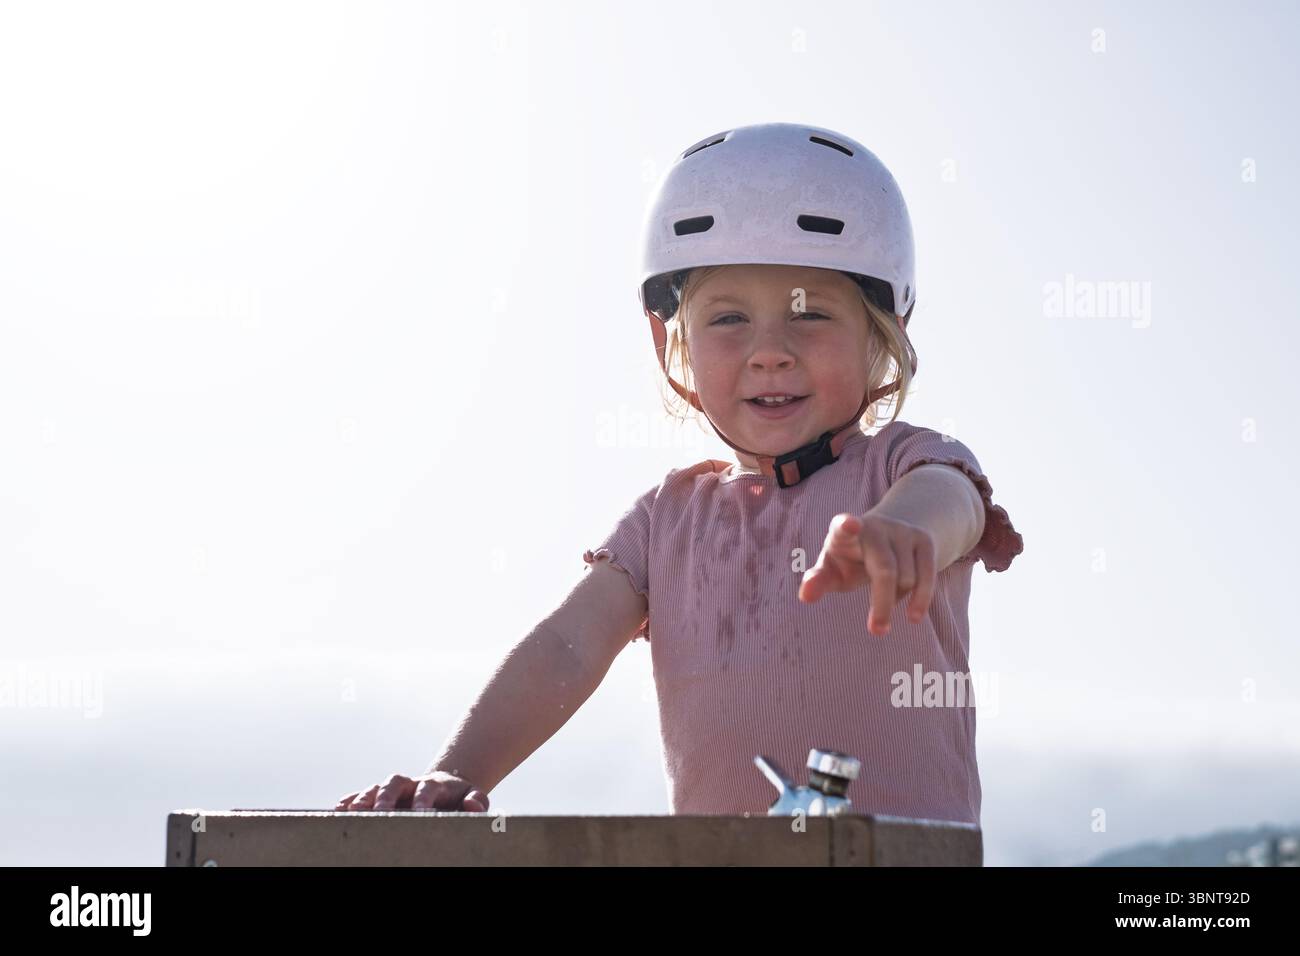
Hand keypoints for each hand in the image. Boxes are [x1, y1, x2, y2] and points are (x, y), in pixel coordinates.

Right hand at [334, 771, 489, 811]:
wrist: (447, 788)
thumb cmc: (461, 798)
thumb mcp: (475, 797)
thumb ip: (477, 801)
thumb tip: (471, 805)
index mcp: (434, 784)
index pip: (427, 789)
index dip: (423, 800)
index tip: (420, 814)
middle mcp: (411, 783)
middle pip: (394, 782)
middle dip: (385, 797)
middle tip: (378, 815)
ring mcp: (394, 788)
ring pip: (375, 787)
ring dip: (363, 798)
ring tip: (350, 813)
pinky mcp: (380, 795)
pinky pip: (362, 794)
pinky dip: (351, 800)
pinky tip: (339, 810)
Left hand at [797, 511, 935, 634]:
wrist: (890, 535)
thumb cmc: (850, 559)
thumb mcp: (832, 569)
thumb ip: (818, 581)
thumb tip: (805, 596)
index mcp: (844, 532)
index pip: (844, 527)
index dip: (847, 526)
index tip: (850, 524)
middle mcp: (875, 526)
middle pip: (885, 571)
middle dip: (882, 604)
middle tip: (877, 631)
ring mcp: (902, 530)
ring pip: (907, 578)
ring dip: (896, 598)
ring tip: (885, 596)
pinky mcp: (924, 539)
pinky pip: (927, 576)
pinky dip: (920, 600)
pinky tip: (913, 616)